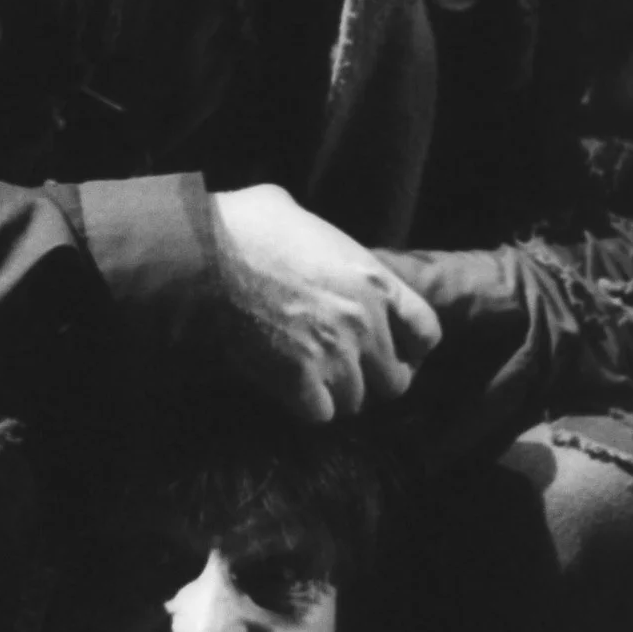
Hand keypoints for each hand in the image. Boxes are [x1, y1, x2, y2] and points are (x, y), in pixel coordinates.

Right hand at [210, 184, 440, 422]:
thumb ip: (325, 243)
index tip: (393, 349)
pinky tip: (291, 390)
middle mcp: (365, 322)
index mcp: (375, 280)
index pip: (428, 333)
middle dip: (373, 380)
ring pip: (356, 403)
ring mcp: (334, 354)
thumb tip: (307, 239)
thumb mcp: (301, 216)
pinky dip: (307, 407)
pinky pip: (320, 415)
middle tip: (349, 373)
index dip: (411, 347)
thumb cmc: (246, 225)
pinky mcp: (297, 379)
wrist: (204, 258)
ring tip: (315, 381)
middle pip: (396, 382)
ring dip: (337, 395)